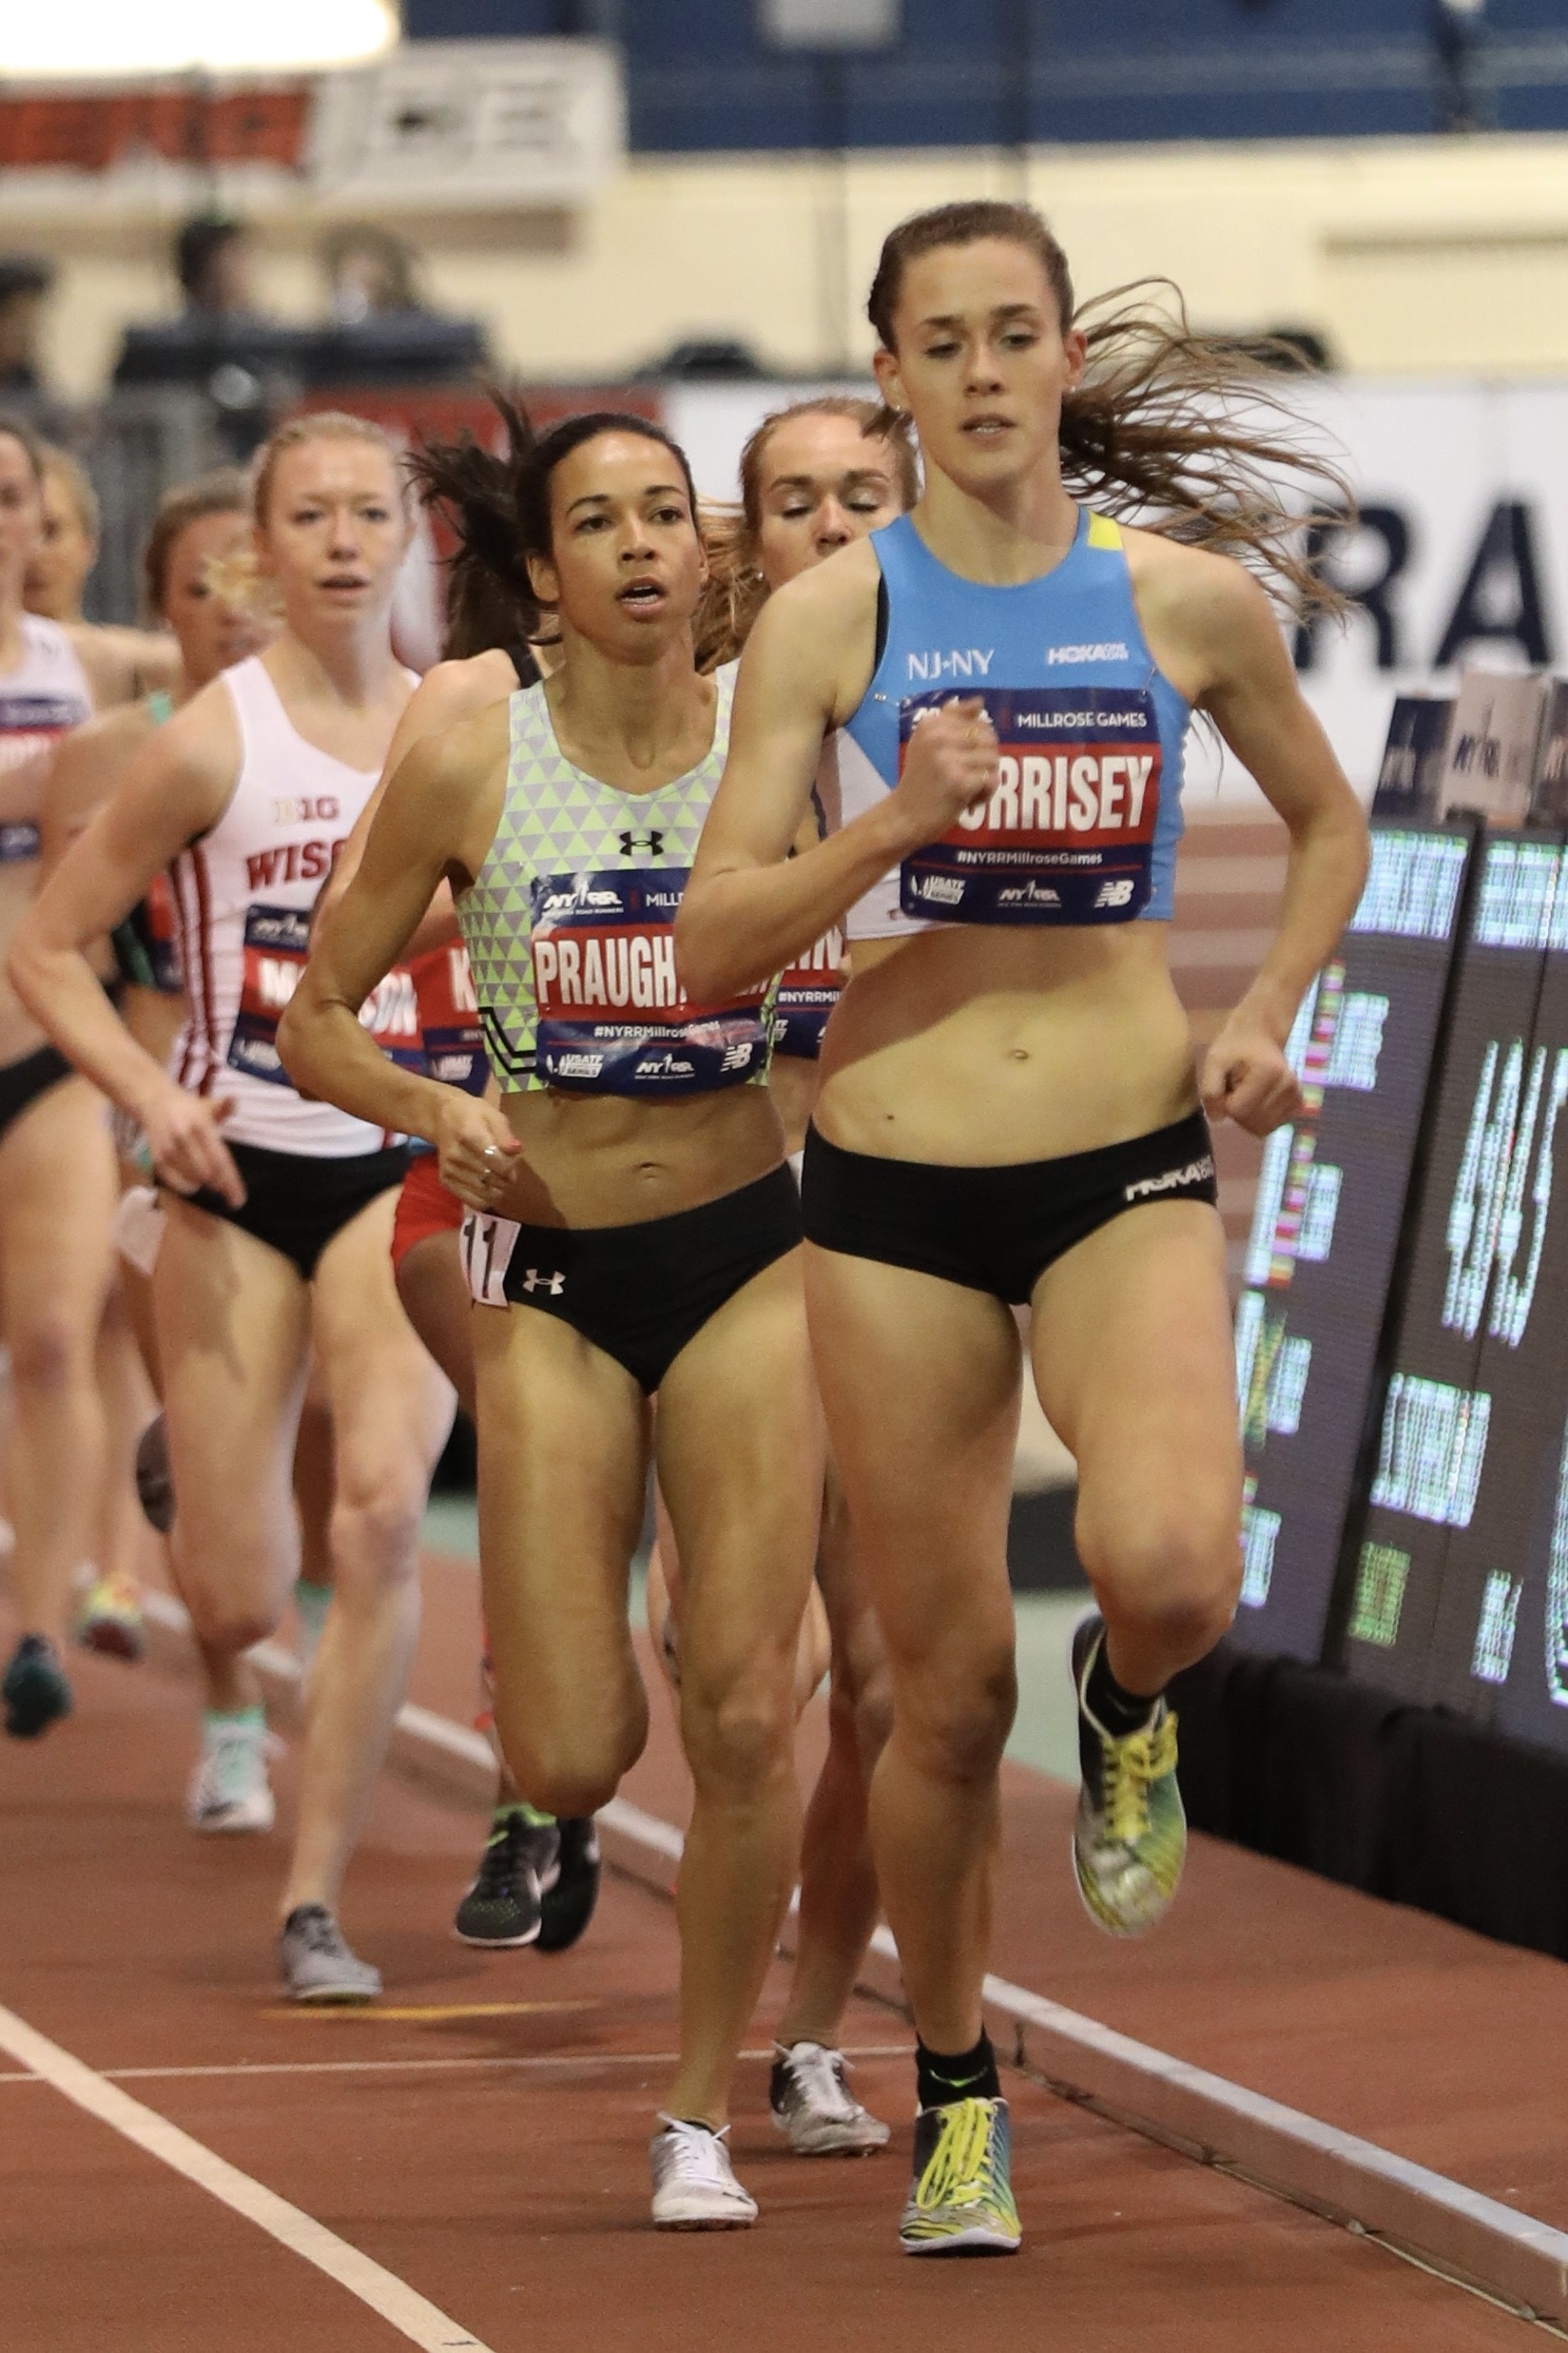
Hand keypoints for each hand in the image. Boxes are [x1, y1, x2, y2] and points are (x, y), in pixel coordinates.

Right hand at [143, 1084, 245, 1206]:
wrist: (153, 1101)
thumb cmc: (188, 1109)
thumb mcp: (209, 1105)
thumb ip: (225, 1107)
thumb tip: (233, 1100)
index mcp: (201, 1124)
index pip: (220, 1159)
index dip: (230, 1183)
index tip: (238, 1201)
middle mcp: (184, 1137)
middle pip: (207, 1173)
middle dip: (219, 1185)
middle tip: (226, 1190)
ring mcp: (168, 1148)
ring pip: (191, 1179)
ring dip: (204, 1185)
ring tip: (211, 1182)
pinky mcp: (156, 1157)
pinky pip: (173, 1181)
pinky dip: (185, 1187)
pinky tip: (193, 1184)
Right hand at [434, 1091, 524, 1212]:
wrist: (441, 1117)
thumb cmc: (472, 1114)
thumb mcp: (493, 1114)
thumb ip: (505, 1134)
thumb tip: (516, 1150)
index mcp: (469, 1135)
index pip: (497, 1162)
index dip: (511, 1165)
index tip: (512, 1158)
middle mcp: (456, 1155)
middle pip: (493, 1178)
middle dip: (507, 1176)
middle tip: (506, 1166)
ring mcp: (449, 1170)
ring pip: (486, 1193)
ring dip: (498, 1188)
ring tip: (496, 1174)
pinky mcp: (445, 1182)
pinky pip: (474, 1202)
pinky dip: (486, 1198)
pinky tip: (487, 1186)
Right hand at [890, 696, 998, 846]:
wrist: (903, 817)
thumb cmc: (919, 781)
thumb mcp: (927, 743)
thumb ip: (952, 719)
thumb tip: (979, 701)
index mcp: (931, 724)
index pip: (978, 722)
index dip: (979, 743)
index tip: (962, 759)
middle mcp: (938, 737)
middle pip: (989, 739)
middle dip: (986, 760)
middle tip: (969, 776)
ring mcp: (949, 759)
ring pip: (993, 759)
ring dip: (987, 778)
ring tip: (968, 789)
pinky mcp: (960, 782)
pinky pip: (991, 779)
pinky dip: (986, 793)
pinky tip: (969, 801)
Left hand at [1200, 1018, 1303, 1136]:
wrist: (1258, 1037)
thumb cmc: (1233, 1048)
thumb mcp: (1213, 1062)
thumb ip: (1210, 1090)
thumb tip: (1217, 1119)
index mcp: (1269, 1073)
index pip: (1238, 1110)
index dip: (1225, 1102)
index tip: (1227, 1085)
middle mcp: (1289, 1087)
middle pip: (1251, 1123)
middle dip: (1237, 1111)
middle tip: (1236, 1089)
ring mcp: (1296, 1097)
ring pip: (1262, 1129)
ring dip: (1248, 1117)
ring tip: (1247, 1093)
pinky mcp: (1297, 1105)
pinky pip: (1271, 1127)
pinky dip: (1259, 1119)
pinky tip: (1257, 1100)